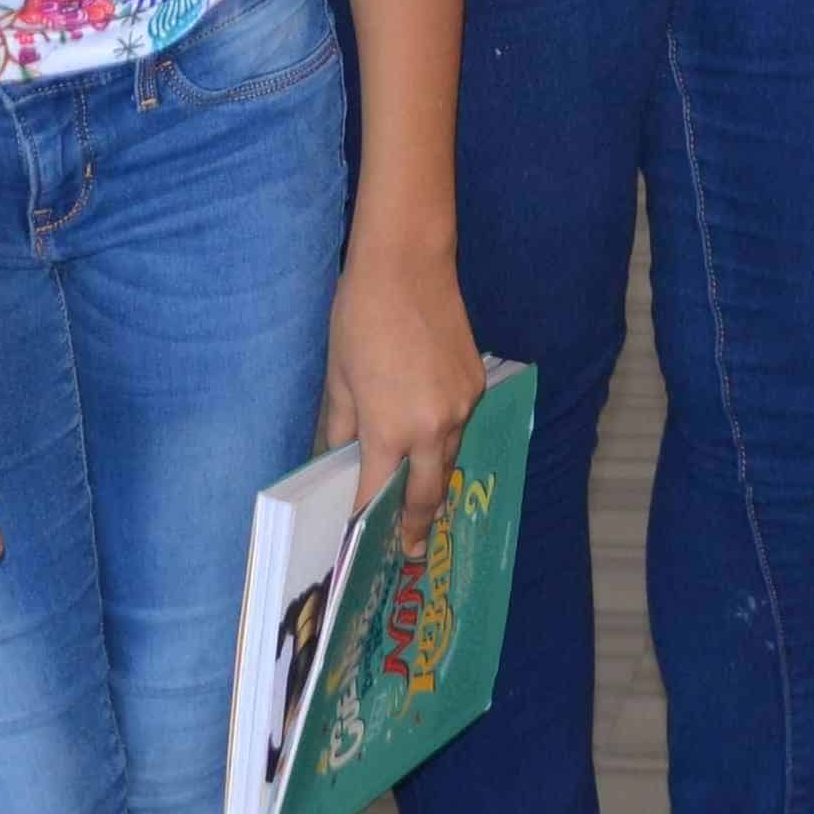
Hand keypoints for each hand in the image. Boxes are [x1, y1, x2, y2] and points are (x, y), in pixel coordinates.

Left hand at [323, 243, 483, 555]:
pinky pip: (461, 429)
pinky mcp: (476, 385)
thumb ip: (340, 430)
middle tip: (407, 551)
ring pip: (446, 462)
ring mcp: (462, 407)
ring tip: (416, 504)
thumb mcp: (339, 379)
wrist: (409, 262)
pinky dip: (444, 442)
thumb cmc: (361, 317)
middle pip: (426, 494)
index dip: (367, 525)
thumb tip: (337, 462)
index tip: (362, 551)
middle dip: (415, 525)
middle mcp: (434, 428)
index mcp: (390, 431)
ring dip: (431, 483)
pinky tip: (429, 441)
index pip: (377, 496)